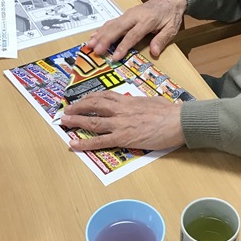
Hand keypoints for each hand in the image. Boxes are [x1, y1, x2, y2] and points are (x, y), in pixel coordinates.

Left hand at [61, 91, 184, 151]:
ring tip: (64, 122)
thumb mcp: (153, 102)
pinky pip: (100, 141)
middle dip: (78, 107)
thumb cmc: (170, 112)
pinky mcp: (123, 138)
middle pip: (94, 105)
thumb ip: (142, 103)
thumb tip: (140, 105)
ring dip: (76, 121)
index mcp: (128, 101)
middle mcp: (121, 110)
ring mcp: (120, 124)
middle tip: (67, 110)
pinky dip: (85, 143)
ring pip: (92, 122)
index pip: (104, 96)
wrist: (177, 121)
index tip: (82, 99)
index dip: (90, 97)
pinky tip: (74, 145)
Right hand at [87, 0, 187, 60]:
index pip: (132, 35)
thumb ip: (162, 39)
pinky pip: (112, 22)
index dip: (123, 47)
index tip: (115, 57)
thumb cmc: (170, 15)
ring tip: (90, 45)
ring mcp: (128, 14)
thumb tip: (154, 52)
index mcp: (147, 20)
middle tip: (96, 50)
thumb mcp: (171, 28)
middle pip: (117, 28)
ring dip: (100, 35)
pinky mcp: (125, 15)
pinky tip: (94, 36)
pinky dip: (102, 29)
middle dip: (105, 40)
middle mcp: (135, 16)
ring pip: (112, 25)